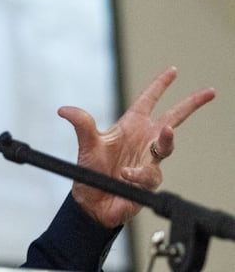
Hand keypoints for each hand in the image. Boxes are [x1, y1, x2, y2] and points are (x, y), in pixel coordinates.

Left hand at [59, 66, 214, 227]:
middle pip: (173, 117)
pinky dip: (137, 174)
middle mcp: (144, 140)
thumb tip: (64, 110)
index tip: (173, 70)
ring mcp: (149, 159)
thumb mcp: (87, 145)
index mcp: (130, 126)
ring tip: (163, 134)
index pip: (148, 100)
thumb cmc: (90, 172)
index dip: (160, 85)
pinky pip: (150, 173)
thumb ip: (82, 125)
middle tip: (209, 91)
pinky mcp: (150, 179)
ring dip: (164, 142)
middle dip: (191, 104)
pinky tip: (125, 175)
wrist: (92, 203)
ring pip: (167, 146)